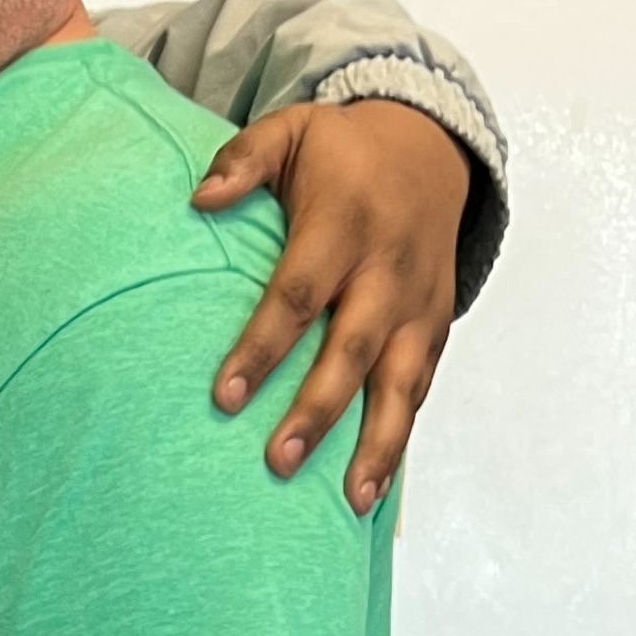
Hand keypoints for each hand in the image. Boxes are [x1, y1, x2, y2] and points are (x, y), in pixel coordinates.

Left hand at [193, 96, 471, 514]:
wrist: (431, 149)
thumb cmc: (343, 151)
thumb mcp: (292, 132)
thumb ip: (244, 160)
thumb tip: (200, 199)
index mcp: (345, 225)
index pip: (297, 295)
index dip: (262, 348)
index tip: (222, 396)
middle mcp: (387, 271)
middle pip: (351, 350)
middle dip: (317, 410)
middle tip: (278, 461)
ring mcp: (418, 304)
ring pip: (400, 383)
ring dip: (377, 444)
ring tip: (350, 503)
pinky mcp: (436, 327)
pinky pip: (419, 389)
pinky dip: (402, 438)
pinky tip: (375, 487)